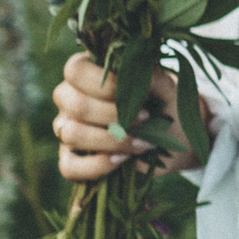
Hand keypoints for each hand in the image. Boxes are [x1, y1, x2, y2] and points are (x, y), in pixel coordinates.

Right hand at [54, 52, 184, 183]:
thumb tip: (139, 77)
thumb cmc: (162, 103)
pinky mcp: (70, 160)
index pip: (76, 70)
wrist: (173, 136)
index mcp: (86, 72)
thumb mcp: (164, 88)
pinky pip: (69, 167)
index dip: (106, 85)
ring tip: (143, 142)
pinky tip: (123, 160)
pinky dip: (98, 166)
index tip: (140, 97)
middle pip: (73, 103)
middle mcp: (69, 99)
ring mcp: (66, 130)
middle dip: (113, 115)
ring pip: (71, 134)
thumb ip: (153, 78)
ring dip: (111, 140)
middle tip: (145, 119)